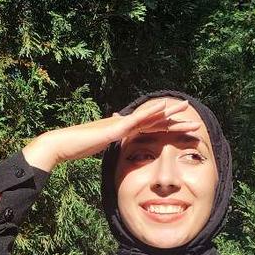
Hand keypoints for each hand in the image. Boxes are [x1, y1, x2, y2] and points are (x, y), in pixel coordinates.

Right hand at [22, 98, 200, 171]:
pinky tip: (164, 109)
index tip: (181, 126)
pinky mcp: (116, 128)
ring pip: (150, 116)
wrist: (63, 144)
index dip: (166, 126)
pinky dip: (151, 113)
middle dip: (173, 117)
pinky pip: (137, 119)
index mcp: (123, 130)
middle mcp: (124, 123)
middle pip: (154, 119)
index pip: (149, 127)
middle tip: (191, 112)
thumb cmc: (78, 147)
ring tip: (184, 107)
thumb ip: (109, 141)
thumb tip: (114, 136)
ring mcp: (120, 124)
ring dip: (168, 111)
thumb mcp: (99, 146)